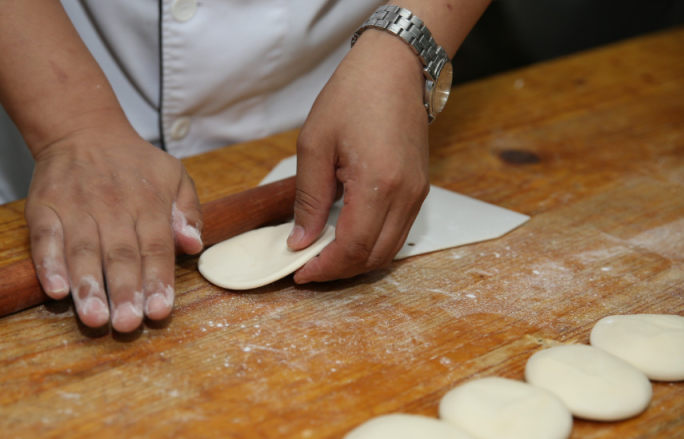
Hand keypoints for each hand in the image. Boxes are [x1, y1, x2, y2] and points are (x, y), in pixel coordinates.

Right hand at [24, 124, 202, 331]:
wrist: (82, 130)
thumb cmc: (135, 163)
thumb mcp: (174, 176)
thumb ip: (188, 212)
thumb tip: (193, 245)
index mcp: (148, 203)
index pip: (155, 248)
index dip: (157, 280)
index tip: (159, 311)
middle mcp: (113, 207)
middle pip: (120, 255)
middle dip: (125, 291)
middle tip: (128, 324)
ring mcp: (76, 207)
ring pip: (82, 251)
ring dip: (88, 286)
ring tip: (94, 318)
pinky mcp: (44, 207)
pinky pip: (45, 238)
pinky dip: (48, 264)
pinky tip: (55, 290)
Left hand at [288, 30, 430, 282]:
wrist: (394, 68)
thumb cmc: (353, 96)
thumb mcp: (315, 144)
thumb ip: (308, 198)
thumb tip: (301, 240)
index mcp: (378, 183)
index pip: (353, 247)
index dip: (326, 267)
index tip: (300, 273)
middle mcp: (406, 195)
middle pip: (375, 256)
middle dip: (340, 271)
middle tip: (309, 268)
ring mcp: (417, 193)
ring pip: (390, 249)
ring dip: (357, 260)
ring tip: (324, 256)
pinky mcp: (419, 188)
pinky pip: (398, 231)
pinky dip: (373, 244)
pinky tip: (347, 237)